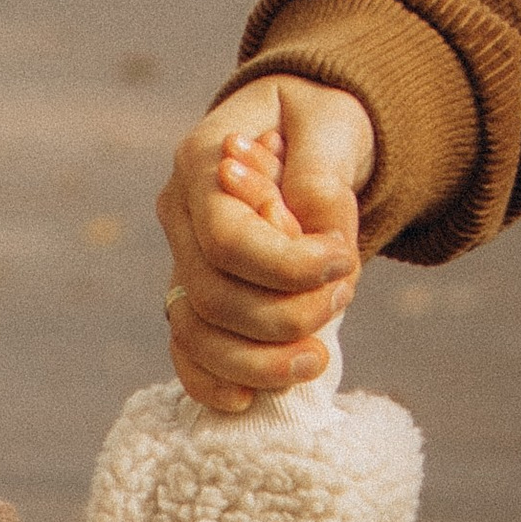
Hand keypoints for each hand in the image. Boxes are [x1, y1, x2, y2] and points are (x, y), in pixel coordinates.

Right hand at [156, 76, 374, 410]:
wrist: (302, 132)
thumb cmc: (317, 122)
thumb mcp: (330, 123)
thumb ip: (319, 176)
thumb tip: (312, 234)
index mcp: (202, 160)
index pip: (226, 239)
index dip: (285, 266)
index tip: (341, 262)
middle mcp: (179, 215)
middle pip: (210, 295)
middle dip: (282, 316)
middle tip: (341, 298)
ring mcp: (180, 260)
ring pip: (195, 334)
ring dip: (257, 361)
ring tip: (316, 358)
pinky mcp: (193, 298)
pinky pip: (186, 355)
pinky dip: (213, 383)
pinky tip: (250, 399)